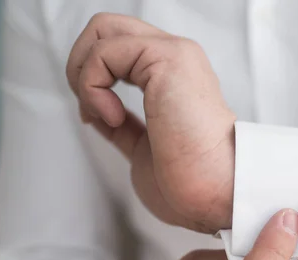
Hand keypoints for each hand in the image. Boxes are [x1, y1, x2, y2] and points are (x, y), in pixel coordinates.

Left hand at [66, 13, 234, 232]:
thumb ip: (124, 124)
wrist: (217, 193)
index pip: (120, 48)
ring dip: (83, 74)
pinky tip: (111, 115)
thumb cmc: (192, 183)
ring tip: (101, 112)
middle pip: (107, 28)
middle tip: (89, 106)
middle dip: (80, 64)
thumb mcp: (143, 148)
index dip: (93, 77)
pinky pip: (105, 51)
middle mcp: (176, 58)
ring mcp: (175, 54)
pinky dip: (92, 85)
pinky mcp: (168, 58)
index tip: (96, 118)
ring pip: (102, 30)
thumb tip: (94, 109)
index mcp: (174, 77)